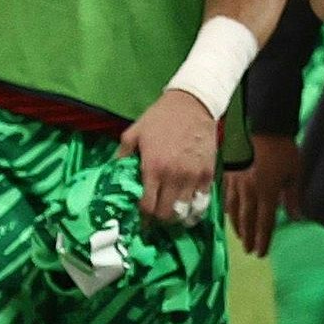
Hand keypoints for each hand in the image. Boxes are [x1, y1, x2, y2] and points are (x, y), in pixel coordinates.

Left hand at [124, 89, 220, 227]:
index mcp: (153, 168)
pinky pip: (202, 202)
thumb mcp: (135, 132)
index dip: (143, 218)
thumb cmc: (160, 118)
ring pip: (185, 212)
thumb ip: (123, 155)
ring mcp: (193, 177)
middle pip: (166, 214)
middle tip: (155, 217)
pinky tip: (188, 211)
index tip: (141, 220)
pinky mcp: (208, 174)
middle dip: (159, 219)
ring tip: (171, 215)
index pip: (148, 206)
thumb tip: (114, 174)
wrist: (192, 104)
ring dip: (176, 217)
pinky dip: (194, 210)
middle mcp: (174, 177)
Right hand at [223, 133, 299, 256]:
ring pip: (233, 210)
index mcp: (266, 193)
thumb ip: (293, 197)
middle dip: (249, 237)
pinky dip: (228, 208)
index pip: (264, 222)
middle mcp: (249, 191)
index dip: (263, 240)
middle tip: (249, 251)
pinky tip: (229, 214)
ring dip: (237, 227)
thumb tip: (296, 218)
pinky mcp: (228, 172)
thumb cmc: (283, 149)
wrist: (263, 125)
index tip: (261, 254)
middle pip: (247, 220)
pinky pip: (226, 195)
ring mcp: (236, 182)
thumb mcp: (295, 173)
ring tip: (241, 237)